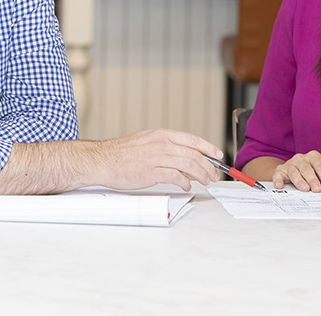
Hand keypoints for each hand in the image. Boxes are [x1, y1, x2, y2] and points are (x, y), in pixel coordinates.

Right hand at [94, 128, 223, 191]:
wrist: (102, 160)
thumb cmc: (122, 154)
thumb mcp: (146, 142)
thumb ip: (164, 146)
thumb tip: (182, 155)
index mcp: (162, 134)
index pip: (192, 139)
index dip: (208, 147)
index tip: (218, 155)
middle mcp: (162, 143)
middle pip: (194, 154)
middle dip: (208, 165)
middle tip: (215, 174)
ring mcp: (157, 157)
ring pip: (189, 164)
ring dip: (201, 174)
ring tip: (206, 181)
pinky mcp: (151, 172)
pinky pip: (176, 177)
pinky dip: (185, 182)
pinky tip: (187, 186)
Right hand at [272, 150, 320, 191]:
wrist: (296, 170)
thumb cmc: (314, 171)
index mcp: (314, 157)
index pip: (320, 165)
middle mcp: (301, 159)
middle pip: (307, 168)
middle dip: (312, 179)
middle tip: (317, 190)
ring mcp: (290, 164)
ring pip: (294, 171)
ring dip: (299, 181)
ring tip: (305, 189)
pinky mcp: (280, 171)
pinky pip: (278, 174)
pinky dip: (278, 179)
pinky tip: (280, 186)